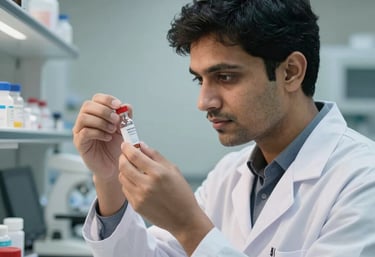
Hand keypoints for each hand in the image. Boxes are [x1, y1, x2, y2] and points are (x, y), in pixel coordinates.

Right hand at [72, 93, 130, 214]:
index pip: (96, 98)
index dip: (107, 99)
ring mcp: (80, 131)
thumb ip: (125, 118)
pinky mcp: (79, 143)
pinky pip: (84, 133)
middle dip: (104, 111)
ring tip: (112, 130)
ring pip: (84, 118)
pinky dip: (98, 133)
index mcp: (96, 114)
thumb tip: (127, 106)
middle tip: (116, 120)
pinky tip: (107, 138)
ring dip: (101, 122)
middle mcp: (85, 120)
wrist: (115, 165)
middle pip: (88, 106)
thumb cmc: (117, 146)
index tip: (118, 105)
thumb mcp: (124, 130)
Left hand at [118, 142, 213, 254]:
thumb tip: (141, 145)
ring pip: (122, 177)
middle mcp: (147, 185)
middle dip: (123, 157)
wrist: (184, 218)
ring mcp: (140, 197)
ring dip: (124, 170)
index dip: (127, 148)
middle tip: (126, 155)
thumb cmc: (181, 193)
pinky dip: (128, 182)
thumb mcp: (173, 169)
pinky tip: (137, 182)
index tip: (126, 144)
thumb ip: (155, 155)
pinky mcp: (136, 206)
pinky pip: (125, 189)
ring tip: (133, 169)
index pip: (135, 156)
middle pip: (124, 166)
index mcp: (158, 173)